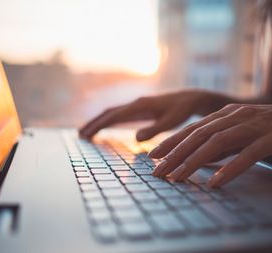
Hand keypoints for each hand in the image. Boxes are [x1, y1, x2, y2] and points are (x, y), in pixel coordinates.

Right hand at [80, 89, 231, 140]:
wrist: (191, 99)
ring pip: (113, 113)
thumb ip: (155, 129)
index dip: (99, 125)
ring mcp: (137, 105)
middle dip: (94, 123)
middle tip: (80, 135)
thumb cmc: (183, 110)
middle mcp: (136, 103)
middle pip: (109, 112)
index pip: (114, 116)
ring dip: (99, 122)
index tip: (86, 134)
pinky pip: (120, 114)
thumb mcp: (172, 121)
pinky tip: (105, 128)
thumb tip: (135, 138)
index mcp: (141, 105)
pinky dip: (109, 121)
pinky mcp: (141, 109)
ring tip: (86, 132)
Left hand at [148, 103, 271, 187]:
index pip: (192, 129)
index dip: (171, 142)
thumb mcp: (241, 128)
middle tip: (157, 171)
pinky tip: (216, 182)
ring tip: (178, 178)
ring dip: (194, 161)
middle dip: (174, 154)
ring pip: (217, 143)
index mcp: (225, 114)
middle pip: (198, 135)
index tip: (152, 156)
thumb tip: (200, 158)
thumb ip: (222, 140)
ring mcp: (253, 126)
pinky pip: (248, 154)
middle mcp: (235, 117)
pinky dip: (231, 168)